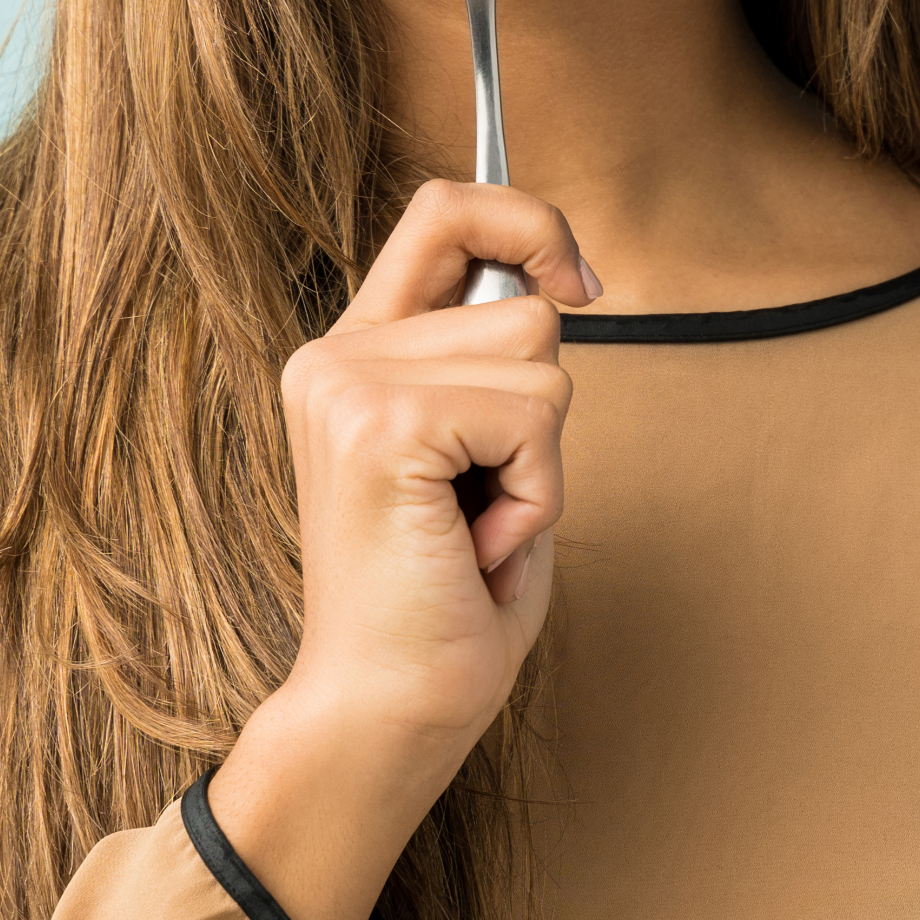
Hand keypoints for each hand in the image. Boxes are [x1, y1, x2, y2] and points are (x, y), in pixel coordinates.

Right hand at [205, 180, 598, 919]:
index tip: (582, 282)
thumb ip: (496, 366)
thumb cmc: (448, 605)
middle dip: (544, 415)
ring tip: (475, 528)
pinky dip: (534, 490)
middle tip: (481, 505)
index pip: (445, 209)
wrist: (387, 711)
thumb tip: (560, 281)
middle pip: (527, 304)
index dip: (528, 219)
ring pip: (542, 359)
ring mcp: (350, 383)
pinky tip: (474, 544)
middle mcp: (336, 355)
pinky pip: (535, 415)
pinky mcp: (382, 424)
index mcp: (353, 355)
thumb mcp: (480, 455)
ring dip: (542, 462)